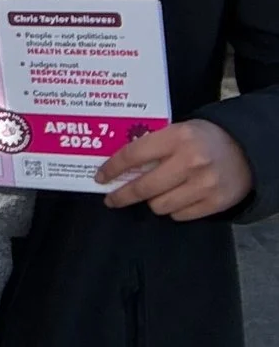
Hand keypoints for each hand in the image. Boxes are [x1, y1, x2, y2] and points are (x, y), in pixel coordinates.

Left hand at [99, 119, 253, 220]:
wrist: (247, 150)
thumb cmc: (202, 139)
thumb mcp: (177, 131)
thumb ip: (152, 144)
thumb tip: (117, 165)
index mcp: (177, 138)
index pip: (134, 155)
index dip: (112, 169)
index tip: (100, 178)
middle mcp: (190, 162)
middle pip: (144, 187)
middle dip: (122, 195)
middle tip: (112, 199)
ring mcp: (205, 184)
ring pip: (160, 206)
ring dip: (152, 202)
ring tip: (155, 193)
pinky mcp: (216, 202)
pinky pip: (180, 215)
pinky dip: (173, 210)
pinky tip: (176, 199)